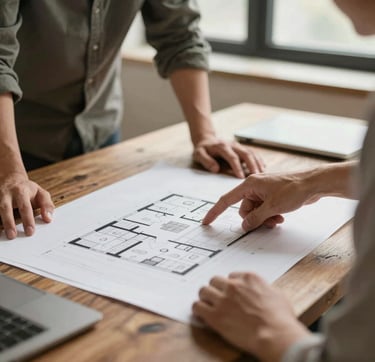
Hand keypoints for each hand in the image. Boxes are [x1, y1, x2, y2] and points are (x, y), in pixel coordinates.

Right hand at [0, 170, 53, 238]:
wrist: (10, 178)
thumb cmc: (27, 189)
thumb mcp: (41, 193)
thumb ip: (47, 206)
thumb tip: (48, 219)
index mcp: (22, 191)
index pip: (25, 206)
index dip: (28, 220)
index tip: (30, 232)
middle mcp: (7, 193)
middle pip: (5, 208)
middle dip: (9, 222)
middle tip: (12, 236)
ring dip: (0, 222)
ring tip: (2, 235)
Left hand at [192, 272, 309, 361]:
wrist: (275, 335)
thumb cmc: (281, 319)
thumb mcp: (278, 295)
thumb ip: (265, 289)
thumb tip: (263, 292)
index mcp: (249, 278)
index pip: (232, 276)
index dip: (231, 285)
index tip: (231, 292)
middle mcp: (233, 286)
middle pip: (215, 280)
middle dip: (216, 288)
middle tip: (217, 297)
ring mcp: (223, 300)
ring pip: (203, 291)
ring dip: (205, 297)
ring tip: (207, 304)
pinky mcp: (215, 316)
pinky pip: (197, 307)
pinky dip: (198, 310)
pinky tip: (201, 314)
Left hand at [193, 137, 264, 177]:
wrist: (207, 140)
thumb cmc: (203, 149)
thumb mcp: (198, 154)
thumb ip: (206, 160)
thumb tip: (215, 169)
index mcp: (222, 147)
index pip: (232, 157)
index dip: (237, 167)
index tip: (241, 177)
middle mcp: (233, 145)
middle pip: (246, 153)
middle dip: (252, 165)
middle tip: (257, 177)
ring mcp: (239, 146)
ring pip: (252, 153)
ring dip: (258, 163)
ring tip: (262, 174)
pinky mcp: (242, 148)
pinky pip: (253, 153)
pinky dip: (259, 160)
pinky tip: (263, 168)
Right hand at [202, 170, 319, 231]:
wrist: (313, 183)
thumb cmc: (293, 189)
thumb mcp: (272, 207)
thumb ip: (255, 218)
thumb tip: (245, 226)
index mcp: (249, 184)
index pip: (226, 200)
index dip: (215, 211)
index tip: (207, 221)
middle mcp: (254, 187)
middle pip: (244, 210)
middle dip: (254, 219)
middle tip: (267, 222)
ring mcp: (263, 192)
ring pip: (255, 212)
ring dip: (264, 219)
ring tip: (277, 219)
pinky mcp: (271, 196)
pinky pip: (263, 210)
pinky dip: (269, 216)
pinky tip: (280, 217)